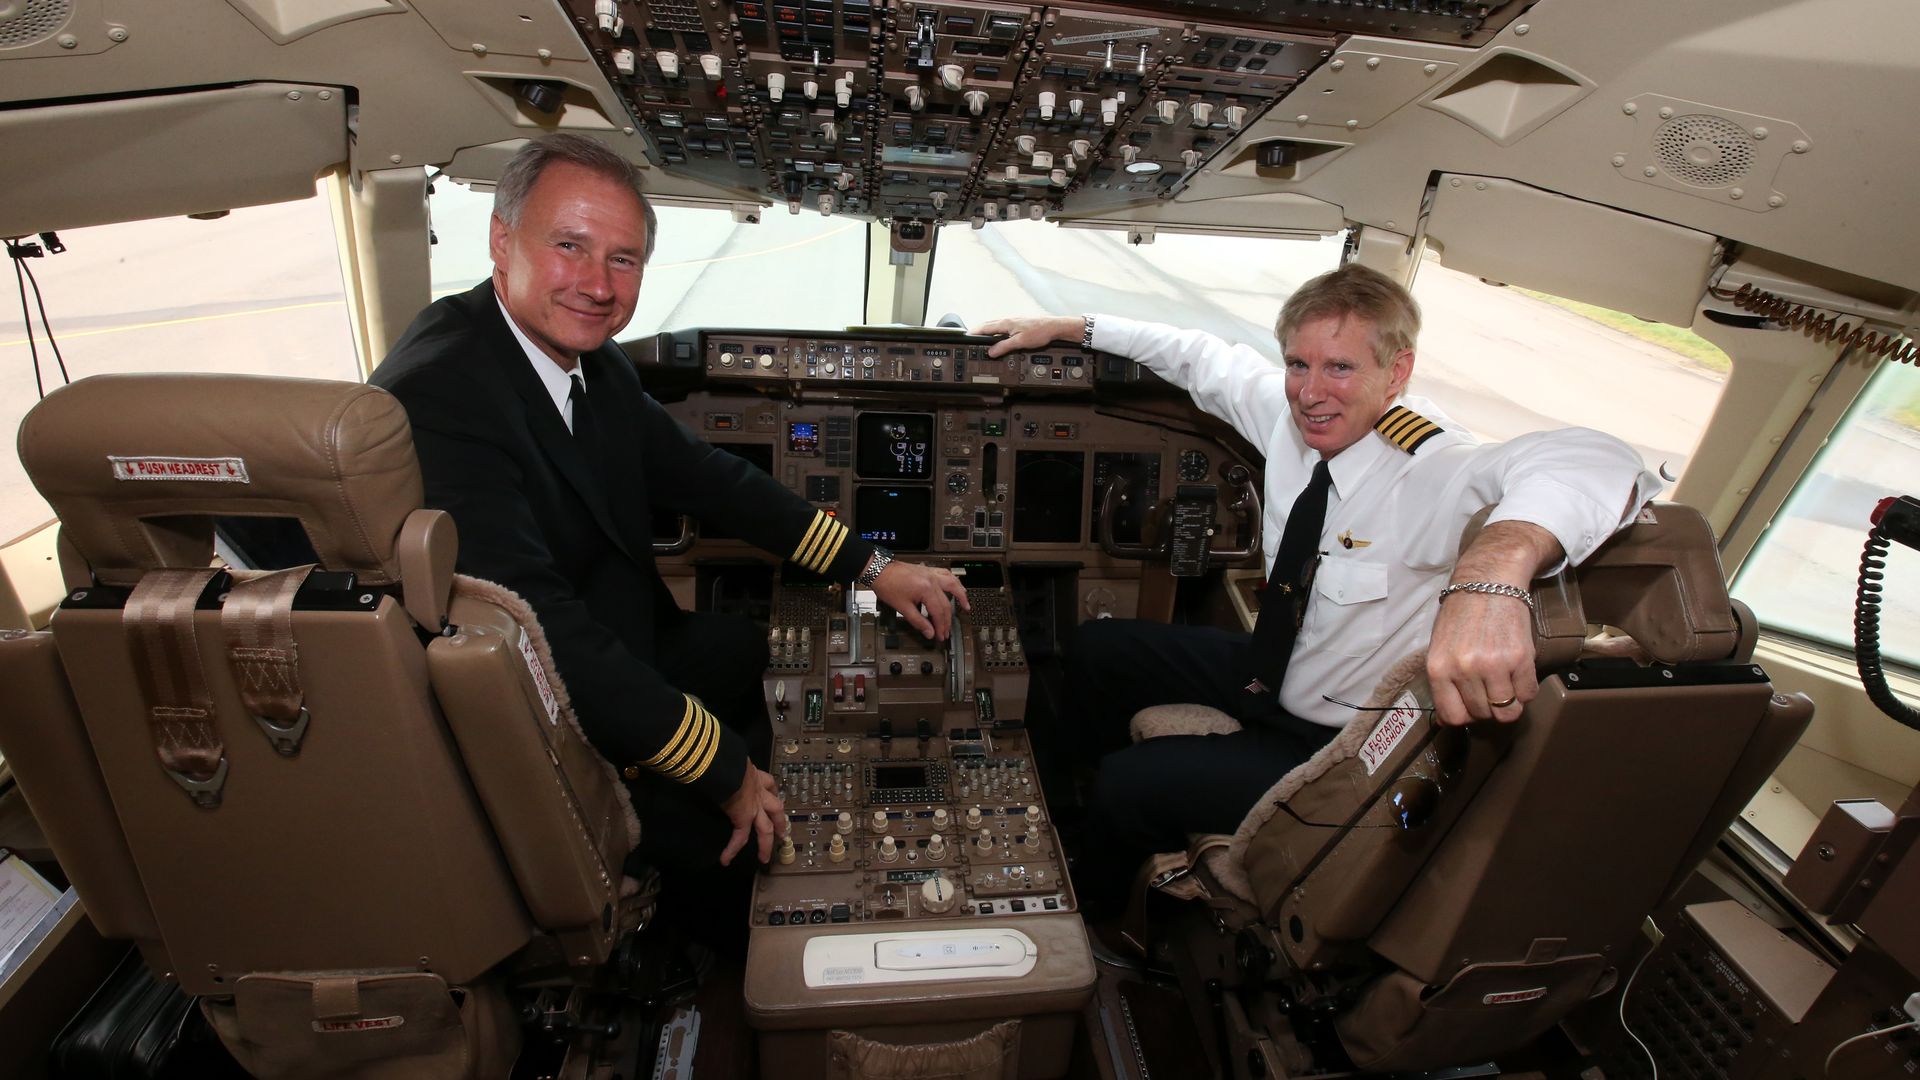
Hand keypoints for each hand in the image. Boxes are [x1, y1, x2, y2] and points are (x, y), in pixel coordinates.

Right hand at [718, 762, 784, 865]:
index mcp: (755, 776)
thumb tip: (714, 758)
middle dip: (780, 821)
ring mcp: (754, 807)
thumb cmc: (725, 758)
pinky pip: (739, 838)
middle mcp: (758, 792)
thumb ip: (728, 763)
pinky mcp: (743, 818)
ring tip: (764, 856)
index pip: (769, 784)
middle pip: (776, 809)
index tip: (772, 796)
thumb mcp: (731, 759)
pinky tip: (725, 860)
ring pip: (765, 828)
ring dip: (766, 844)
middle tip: (783, 832)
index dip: (772, 791)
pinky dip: (731, 850)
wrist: (725, 765)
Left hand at [870, 561, 969, 639]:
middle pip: (946, 603)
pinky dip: (953, 581)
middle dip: (947, 620)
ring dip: (961, 596)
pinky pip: (946, 574)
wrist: (879, 570)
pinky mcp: (928, 571)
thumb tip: (929, 632)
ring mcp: (931, 574)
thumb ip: (918, 621)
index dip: (940, 626)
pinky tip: (956, 586)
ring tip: (966, 606)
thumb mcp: (903, 607)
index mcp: (926, 589)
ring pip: (953, 585)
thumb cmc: (888, 585)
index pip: (939, 612)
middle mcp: (932, 580)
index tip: (940, 635)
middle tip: (945, 631)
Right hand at [976, 315, 1082, 357]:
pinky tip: (1000, 333)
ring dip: (987, 329)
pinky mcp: (1020, 323)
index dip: (975, 332)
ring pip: (996, 324)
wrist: (1054, 327)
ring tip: (982, 334)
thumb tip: (991, 352)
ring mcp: (1014, 321)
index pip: (985, 328)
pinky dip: (996, 329)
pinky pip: (1003, 326)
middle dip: (979, 330)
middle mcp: (1009, 320)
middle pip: (989, 325)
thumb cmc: (1040, 332)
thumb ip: (1004, 347)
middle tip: (971, 335)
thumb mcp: (1020, 342)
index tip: (966, 335)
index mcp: (1006, 323)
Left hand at [1426, 591, 1537, 725]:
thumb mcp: (1439, 647)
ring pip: (1507, 711)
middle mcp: (1464, 670)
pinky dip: (1526, 690)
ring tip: (1506, 683)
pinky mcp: (1520, 658)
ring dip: (1509, 702)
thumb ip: (1443, 682)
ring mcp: (1493, 665)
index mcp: (1438, 668)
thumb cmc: (1462, 614)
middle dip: (1488, 707)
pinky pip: (1528, 694)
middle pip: (1482, 714)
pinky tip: (1519, 674)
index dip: (1465, 716)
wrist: (1489, 581)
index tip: (1471, 707)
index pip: (1452, 716)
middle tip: (1490, 688)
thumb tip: (1445, 719)